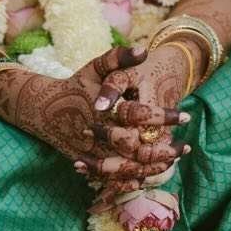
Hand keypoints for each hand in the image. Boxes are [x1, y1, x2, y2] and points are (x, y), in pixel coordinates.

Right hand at [73, 45, 191, 203]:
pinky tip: (155, 171)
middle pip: (137, 150)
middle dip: (164, 150)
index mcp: (102, 111)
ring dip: (155, 167)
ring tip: (174, 158)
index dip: (163, 117)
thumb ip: (118, 57)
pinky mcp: (90, 166)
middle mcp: (98, 136)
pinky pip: (116, 180)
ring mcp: (93, 154)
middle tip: (185, 146)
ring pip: (129, 170)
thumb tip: (143, 50)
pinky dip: (137, 179)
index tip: (185, 116)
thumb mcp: (95, 67)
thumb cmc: (76, 85)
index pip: (138, 116)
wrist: (45, 110)